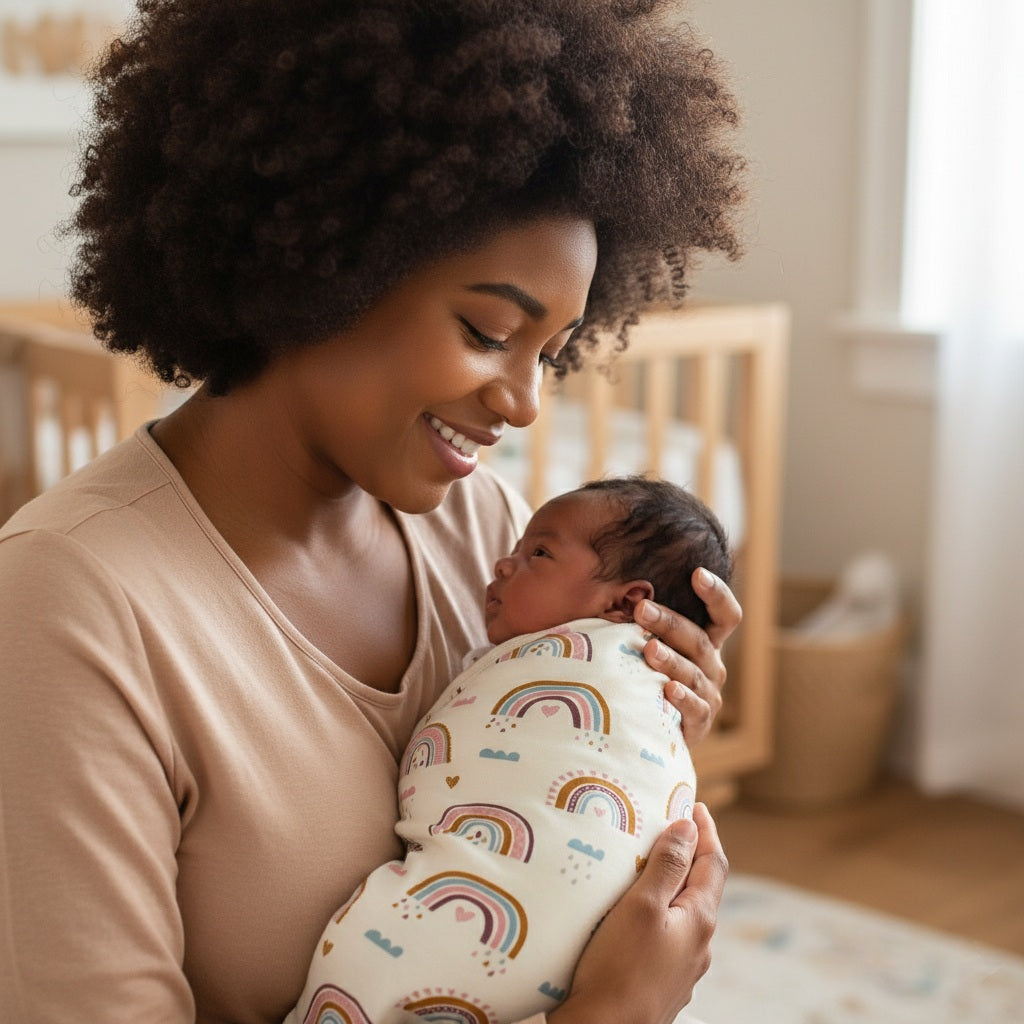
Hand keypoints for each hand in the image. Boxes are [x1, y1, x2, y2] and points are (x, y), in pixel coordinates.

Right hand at [549, 804, 727, 1023]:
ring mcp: (681, 967)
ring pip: (683, 913)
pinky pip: (667, 935)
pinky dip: (659, 911)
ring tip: (649, 864)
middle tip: (670, 828)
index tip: (696, 806)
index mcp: (700, 920)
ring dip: (673, 885)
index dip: (706, 831)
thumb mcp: (642, 905)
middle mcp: (698, 945)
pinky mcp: (660, 982)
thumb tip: (689, 828)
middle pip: (701, 888)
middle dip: (690, 855)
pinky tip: (635, 914)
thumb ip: (668, 865)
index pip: (713, 864)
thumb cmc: (619, 969)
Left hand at [637, 568, 741, 744]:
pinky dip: (683, 699)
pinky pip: (695, 709)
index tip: (697, 573)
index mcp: (706, 641)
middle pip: (700, 640)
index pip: (724, 614)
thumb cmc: (644, 673)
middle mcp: (712, 665)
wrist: (649, 727)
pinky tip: (668, 690)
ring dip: (671, 660)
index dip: (716, 593)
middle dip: (670, 623)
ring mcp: (709, 694)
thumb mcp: (648, 644)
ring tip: (649, 650)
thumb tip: (617, 591)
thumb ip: (643, 622)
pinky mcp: (699, 723)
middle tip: (641, 609)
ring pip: (694, 673)